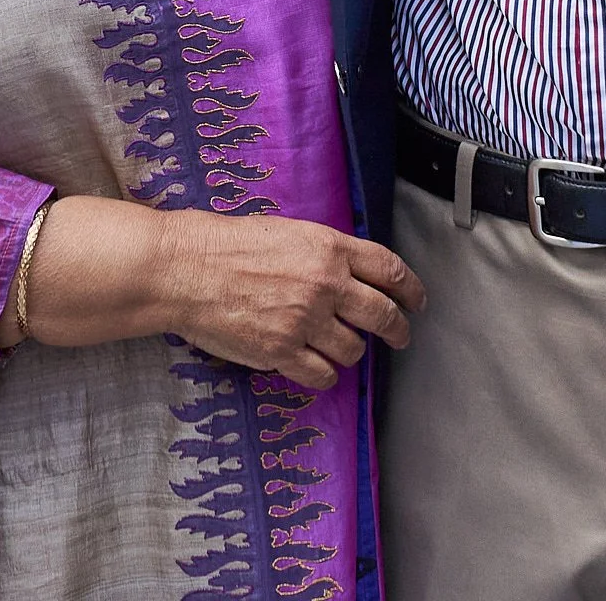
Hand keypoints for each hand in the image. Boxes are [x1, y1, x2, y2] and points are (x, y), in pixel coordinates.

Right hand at [5, 194, 423, 391]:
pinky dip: (323, 373)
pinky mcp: (282, 352)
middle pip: (383, 314)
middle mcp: (325, 284)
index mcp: (329, 247)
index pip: (390, 270)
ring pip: (354, 350)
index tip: (418, 301)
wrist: (188, 269)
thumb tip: (352, 271)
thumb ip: (325, 252)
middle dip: (398, 330)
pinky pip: (322, 375)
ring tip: (337, 346)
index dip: (411, 289)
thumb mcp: (288, 231)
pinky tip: (314, 365)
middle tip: (400, 336)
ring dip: (351, 351)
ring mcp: (306, 320)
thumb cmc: (230, 243)